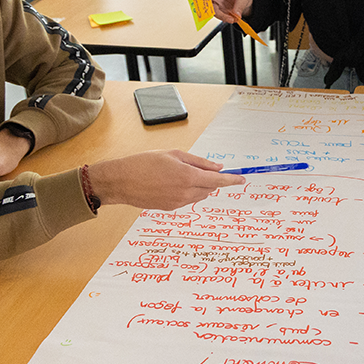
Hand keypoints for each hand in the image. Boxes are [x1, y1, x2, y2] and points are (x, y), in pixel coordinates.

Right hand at [88, 150, 243, 209]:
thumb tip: (218, 167)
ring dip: (199, 186)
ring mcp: (178, 203)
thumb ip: (199, 161)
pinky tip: (171, 183)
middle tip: (200, 168)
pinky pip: (187, 200)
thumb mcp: (174, 155)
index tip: (242, 180)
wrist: (121, 181)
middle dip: (211, 179)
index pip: (218, 180)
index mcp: (188, 176)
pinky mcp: (170, 208)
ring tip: (180, 174)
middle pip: (210, 188)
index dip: (232, 180)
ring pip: (199, 195)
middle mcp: (185, 192)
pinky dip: (188, 192)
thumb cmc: (144, 163)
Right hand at [203, 0, 253, 22]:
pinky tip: (232, 19)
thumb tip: (236, 15)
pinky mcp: (218, 9)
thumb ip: (240, 6)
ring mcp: (216, 2)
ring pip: (214, 11)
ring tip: (233, 19)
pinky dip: (225, 19)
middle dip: (219, 13)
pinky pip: (219, 16)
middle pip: (211, 4)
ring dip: (223, 17)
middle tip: (230, 19)